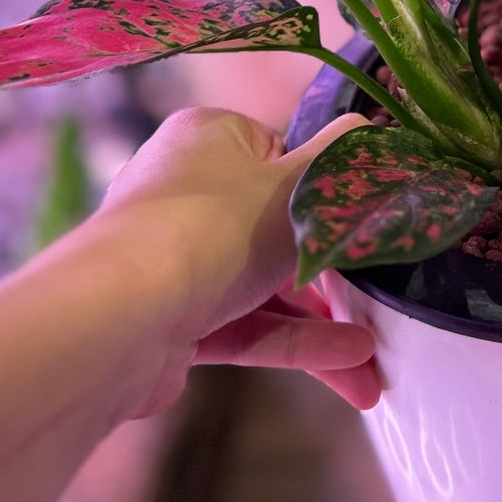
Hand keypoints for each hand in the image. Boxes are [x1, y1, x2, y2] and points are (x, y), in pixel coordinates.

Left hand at [93, 106, 378, 417]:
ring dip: (321, 326)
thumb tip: (371, 130)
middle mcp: (185, 190)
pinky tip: (348, 370)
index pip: (280, 154)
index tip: (359, 220)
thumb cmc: (216, 227)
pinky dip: (292, 343)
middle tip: (381, 303)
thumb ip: (342, 158)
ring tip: (376, 370)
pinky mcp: (170, 318)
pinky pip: (243, 324)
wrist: (120, 316)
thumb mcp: (300, 182)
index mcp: (210, 138)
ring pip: (263, 286)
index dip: (321, 189)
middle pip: (276, 228)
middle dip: (333, 276)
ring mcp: (174, 257)